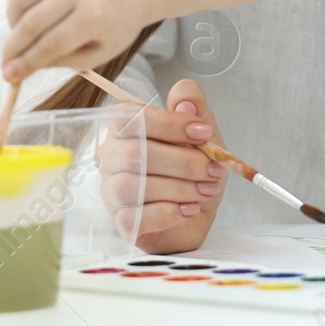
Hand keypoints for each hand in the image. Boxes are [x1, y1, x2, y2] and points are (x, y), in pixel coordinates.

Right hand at [2, 0, 152, 80]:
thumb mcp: (97, 53)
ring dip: (12, 23)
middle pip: (31, 22)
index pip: (50, 43)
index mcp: (96, 15)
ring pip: (19, 0)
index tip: (9, 76)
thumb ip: (58, 62)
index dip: (26, 62)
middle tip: (5, 62)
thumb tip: (15, 69)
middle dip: (13, 47)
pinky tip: (27, 13)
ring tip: (20, 36)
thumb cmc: (114, 26)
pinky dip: (17, 3)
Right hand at [97, 79, 228, 253]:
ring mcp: (111, 191)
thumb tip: (185, 103)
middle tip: (214, 169)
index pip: (131, 117)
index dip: (169, 123)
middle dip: (183, 161)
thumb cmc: (193, 168)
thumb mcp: (203, 133)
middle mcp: (111, 157)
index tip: (205, 131)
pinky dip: (168, 213)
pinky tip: (190, 209)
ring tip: (206, 189)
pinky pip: (134, 218)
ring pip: (132, 186)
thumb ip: (195, 108)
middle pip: (134, 153)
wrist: (196, 212)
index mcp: (126, 128)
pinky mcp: (120, 222)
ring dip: (179, 188)